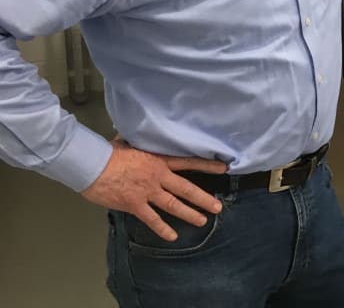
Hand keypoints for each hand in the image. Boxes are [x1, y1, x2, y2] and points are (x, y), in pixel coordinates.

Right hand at [81, 138, 227, 241]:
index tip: (223, 168)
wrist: (92, 165)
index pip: (188, 162)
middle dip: (203, 198)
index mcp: (159, 160)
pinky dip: (162, 228)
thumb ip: (142, 143)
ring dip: (189, 214)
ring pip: (174, 205)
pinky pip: (152, 219)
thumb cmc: (109, 152)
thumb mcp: (131, 143)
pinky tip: (172, 236)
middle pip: (186, 188)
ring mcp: (147, 192)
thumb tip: (141, 134)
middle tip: (217, 207)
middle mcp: (158, 177)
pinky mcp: (134, 205)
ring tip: (202, 220)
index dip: (207, 165)